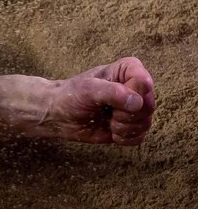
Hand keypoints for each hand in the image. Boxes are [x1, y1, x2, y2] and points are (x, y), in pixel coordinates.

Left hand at [34, 56, 156, 144]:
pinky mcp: (130, 126)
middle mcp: (135, 88)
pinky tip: (111, 131)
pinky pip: (140, 137)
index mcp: (127, 71)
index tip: (111, 96)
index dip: (131, 94)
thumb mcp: (87, 89)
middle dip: (126, 114)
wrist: (59, 116)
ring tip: (107, 120)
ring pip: (145, 123)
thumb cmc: (71, 95)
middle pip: (148, 105)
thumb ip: (112, 92)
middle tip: (107, 111)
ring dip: (123, 127)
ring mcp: (134, 108)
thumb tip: (137, 102)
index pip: (144, 81)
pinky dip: (124, 138)